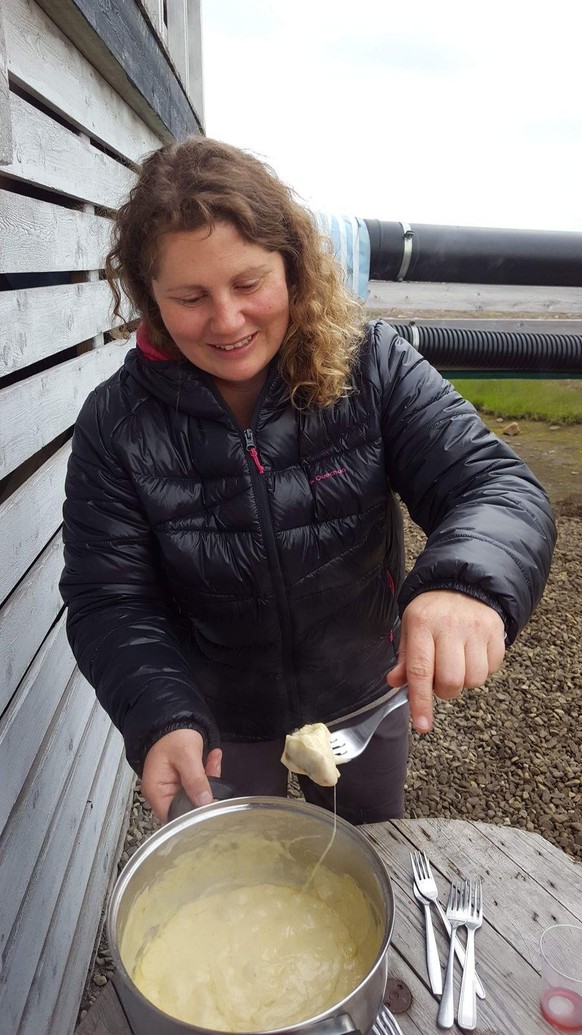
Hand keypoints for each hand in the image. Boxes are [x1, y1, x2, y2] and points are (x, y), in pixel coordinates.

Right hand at [141, 728, 222, 822]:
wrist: (175, 718)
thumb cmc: (172, 735)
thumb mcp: (186, 756)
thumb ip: (195, 779)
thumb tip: (204, 802)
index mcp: (156, 791)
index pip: (173, 816)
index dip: (192, 814)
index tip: (209, 804)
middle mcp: (163, 793)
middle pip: (188, 807)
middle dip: (205, 793)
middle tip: (215, 777)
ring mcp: (174, 787)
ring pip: (197, 795)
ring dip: (209, 779)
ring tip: (214, 760)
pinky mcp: (185, 781)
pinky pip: (200, 784)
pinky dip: (209, 773)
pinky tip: (213, 758)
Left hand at [387, 590, 504, 733]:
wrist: (463, 584)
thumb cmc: (432, 612)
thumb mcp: (410, 629)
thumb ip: (405, 658)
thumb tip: (395, 682)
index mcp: (422, 624)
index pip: (420, 670)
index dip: (421, 701)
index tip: (422, 725)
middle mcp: (450, 626)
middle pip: (451, 681)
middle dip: (444, 690)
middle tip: (440, 678)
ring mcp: (476, 629)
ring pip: (474, 679)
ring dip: (464, 682)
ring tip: (457, 664)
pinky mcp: (496, 632)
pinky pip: (492, 669)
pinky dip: (481, 671)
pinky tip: (472, 655)